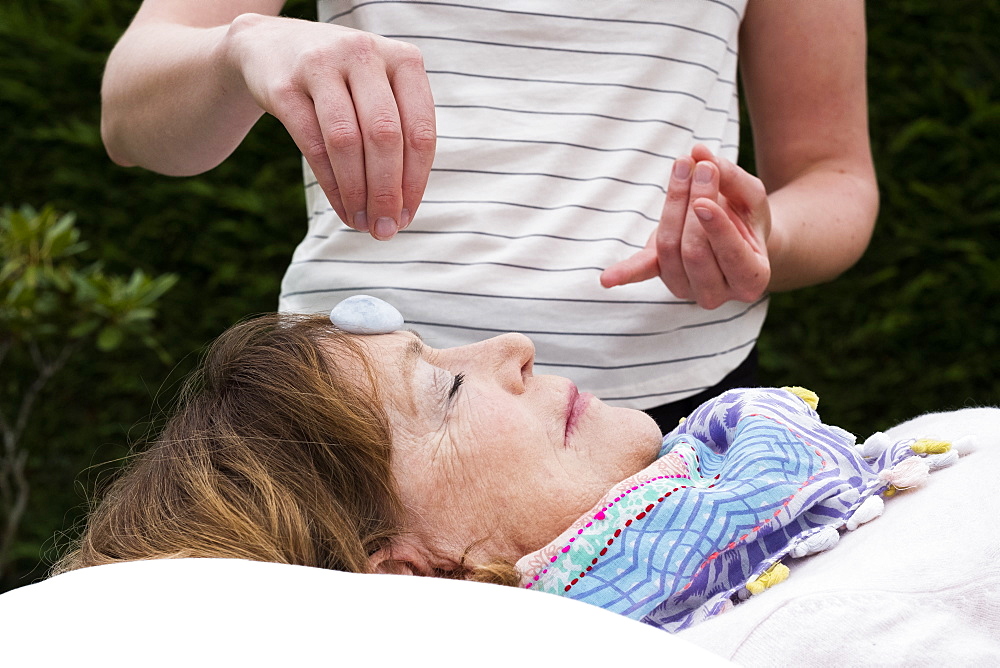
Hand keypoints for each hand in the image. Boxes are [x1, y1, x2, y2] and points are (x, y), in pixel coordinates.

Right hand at [225, 14, 435, 239]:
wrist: (272, 46)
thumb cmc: (343, 83)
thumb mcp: (379, 93)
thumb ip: (399, 137)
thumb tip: (403, 209)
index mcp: (403, 60)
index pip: (420, 130)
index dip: (416, 181)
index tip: (407, 217)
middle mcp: (364, 55)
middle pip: (385, 137)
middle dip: (387, 192)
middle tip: (385, 229)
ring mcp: (322, 65)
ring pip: (347, 141)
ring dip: (357, 192)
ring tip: (361, 224)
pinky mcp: (285, 85)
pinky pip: (313, 144)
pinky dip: (331, 185)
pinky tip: (341, 208)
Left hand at [600, 145, 771, 308]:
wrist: (734, 237)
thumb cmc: (746, 217)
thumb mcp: (750, 196)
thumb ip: (732, 177)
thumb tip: (700, 153)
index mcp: (750, 278)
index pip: (731, 255)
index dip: (715, 228)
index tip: (702, 201)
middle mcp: (717, 293)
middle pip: (693, 250)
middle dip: (692, 205)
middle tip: (698, 167)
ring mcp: (685, 288)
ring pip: (668, 248)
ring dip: (672, 204)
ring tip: (682, 167)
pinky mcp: (661, 274)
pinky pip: (642, 272)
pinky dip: (624, 273)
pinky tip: (607, 279)